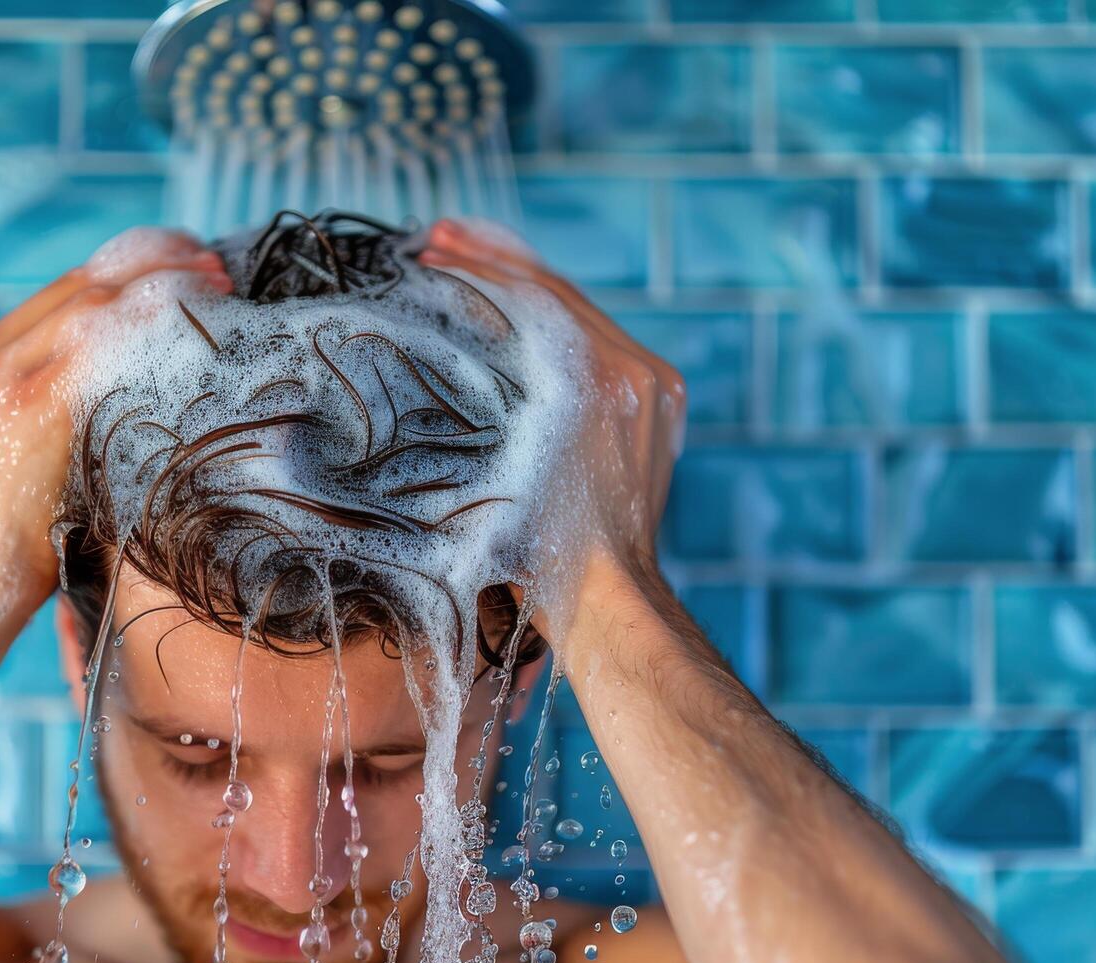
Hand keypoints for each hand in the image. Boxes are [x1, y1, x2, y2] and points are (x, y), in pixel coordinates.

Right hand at [0, 228, 233, 630]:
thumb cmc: (14, 538)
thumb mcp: (35, 451)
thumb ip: (73, 406)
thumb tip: (152, 384)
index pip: (68, 291)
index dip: (132, 269)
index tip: (186, 263)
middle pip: (83, 284)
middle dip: (155, 264)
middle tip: (214, 266)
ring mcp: (4, 378)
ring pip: (92, 302)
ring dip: (160, 285)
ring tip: (217, 285)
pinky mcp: (29, 407)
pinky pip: (96, 343)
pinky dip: (146, 325)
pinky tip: (190, 325)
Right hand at [416, 218, 686, 634]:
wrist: (607, 594)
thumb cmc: (540, 548)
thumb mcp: (498, 463)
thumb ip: (496, 387)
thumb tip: (456, 323)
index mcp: (597, 382)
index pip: (532, 295)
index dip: (479, 265)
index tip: (431, 246)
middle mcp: (634, 373)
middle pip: (557, 293)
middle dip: (496, 260)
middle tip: (441, 235)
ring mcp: (655, 386)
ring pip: (582, 313)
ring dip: (526, 283)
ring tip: (472, 251)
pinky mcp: (663, 400)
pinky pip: (606, 341)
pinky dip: (560, 319)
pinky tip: (523, 303)